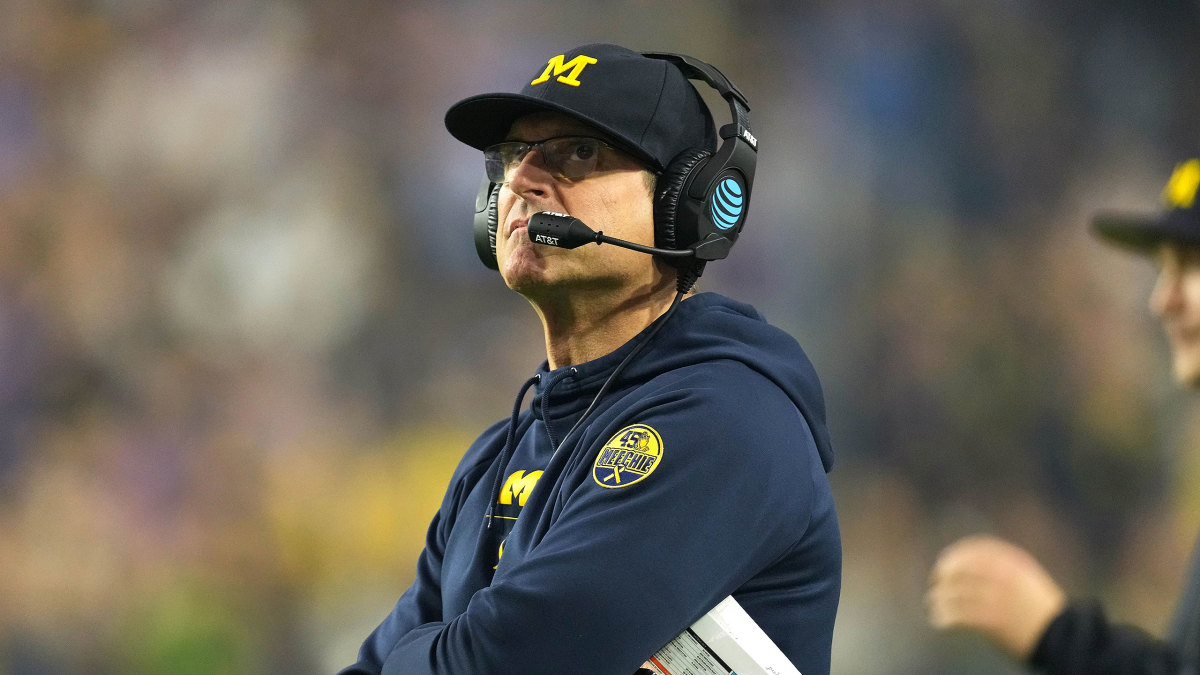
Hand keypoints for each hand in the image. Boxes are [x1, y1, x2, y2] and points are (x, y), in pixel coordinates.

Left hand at [927, 535, 1066, 658]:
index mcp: (1013, 562)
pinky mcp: (990, 620)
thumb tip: (970, 561)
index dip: (954, 555)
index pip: (973, 550)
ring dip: (939, 600)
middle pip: (958, 569)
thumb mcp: (1028, 578)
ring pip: (952, 594)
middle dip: (941, 575)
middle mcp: (1002, 576)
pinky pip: (956, 615)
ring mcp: (995, 598)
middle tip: (935, 584)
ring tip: (934, 605)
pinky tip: (940, 622)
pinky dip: (944, 618)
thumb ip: (1004, 566)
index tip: (944, 562)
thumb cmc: (1043, 609)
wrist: (1064, 637)